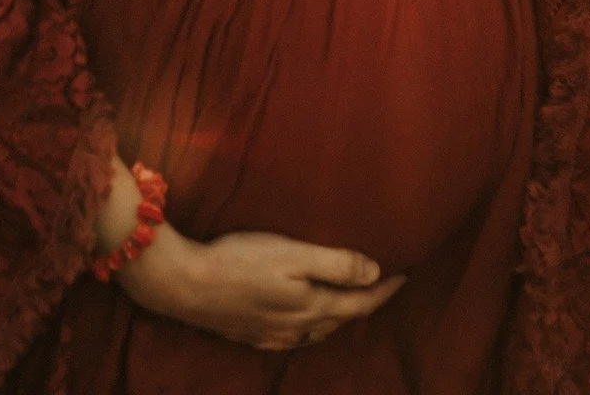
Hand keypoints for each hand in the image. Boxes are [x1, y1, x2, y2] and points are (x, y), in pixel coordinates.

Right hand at [119, 227, 405, 351]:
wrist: (184, 284)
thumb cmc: (238, 260)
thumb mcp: (292, 253)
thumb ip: (336, 263)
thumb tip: (374, 272)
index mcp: (312, 307)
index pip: (361, 302)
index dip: (386, 289)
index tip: (405, 274)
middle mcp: (296, 328)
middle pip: (340, 318)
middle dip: (363, 302)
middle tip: (379, 283)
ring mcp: (271, 335)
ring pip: (316, 330)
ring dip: (335, 315)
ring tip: (344, 297)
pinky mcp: (250, 334)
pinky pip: (292, 335)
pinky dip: (307, 324)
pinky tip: (299, 315)